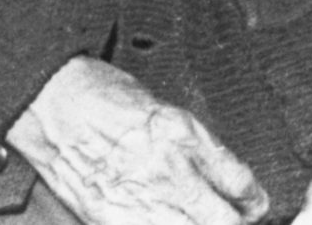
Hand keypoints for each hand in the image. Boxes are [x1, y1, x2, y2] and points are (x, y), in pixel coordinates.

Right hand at [7, 56, 268, 224]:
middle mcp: (166, 171)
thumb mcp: (171, 113)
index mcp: (187, 138)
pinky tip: (169, 224)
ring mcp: (137, 198)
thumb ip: (201, 149)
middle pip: (220, 219)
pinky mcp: (107, 217)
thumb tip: (230, 182)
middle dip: (234, 223)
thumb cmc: (109, 100)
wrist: (56, 104)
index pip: (238, 182)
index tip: (256, 205)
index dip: (253, 200)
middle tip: (237, 220)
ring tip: (205, 222)